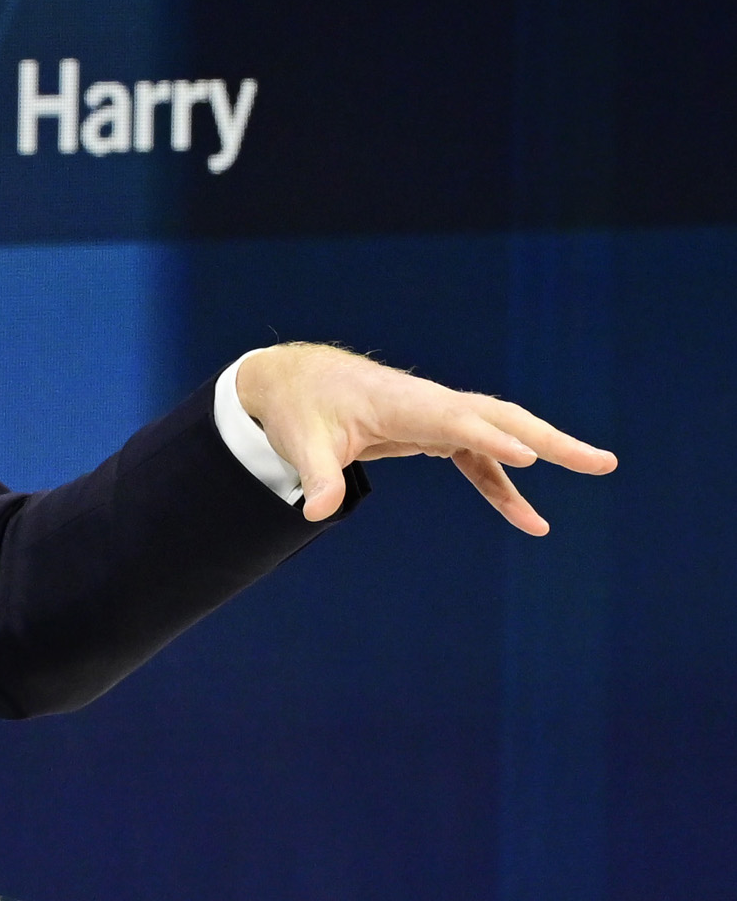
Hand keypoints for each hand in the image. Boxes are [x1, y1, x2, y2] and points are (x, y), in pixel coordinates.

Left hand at [234, 341, 615, 534]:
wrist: (300, 381)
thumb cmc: (302, 410)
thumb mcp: (303, 444)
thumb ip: (318, 477)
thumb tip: (315, 511)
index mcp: (401, 403)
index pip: (455, 420)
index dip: (491, 438)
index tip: (527, 456)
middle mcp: (431, 404)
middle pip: (501, 419)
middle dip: (551, 440)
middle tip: (601, 462)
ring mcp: (439, 416)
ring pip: (504, 432)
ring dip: (550, 451)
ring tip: (600, 468)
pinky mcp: (437, 432)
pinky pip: (480, 459)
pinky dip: (504, 486)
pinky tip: (529, 519)